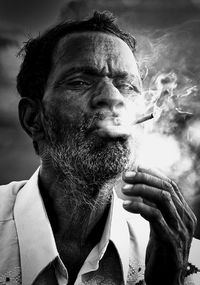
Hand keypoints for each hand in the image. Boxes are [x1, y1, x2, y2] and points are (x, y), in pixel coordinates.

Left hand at [122, 166, 196, 284]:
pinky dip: (139, 206)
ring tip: (124, 188)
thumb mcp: (161, 225)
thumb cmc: (162, 250)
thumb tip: (138, 189)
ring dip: (141, 189)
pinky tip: (126, 205)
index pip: (171, 185)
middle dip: (144, 178)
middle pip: (166, 188)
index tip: (137, 167)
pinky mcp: (170, 241)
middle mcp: (186, 218)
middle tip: (125, 176)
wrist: (168, 280)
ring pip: (162, 198)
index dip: (153, 174)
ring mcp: (180, 229)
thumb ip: (155, 208)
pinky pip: (155, 216)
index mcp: (184, 212)